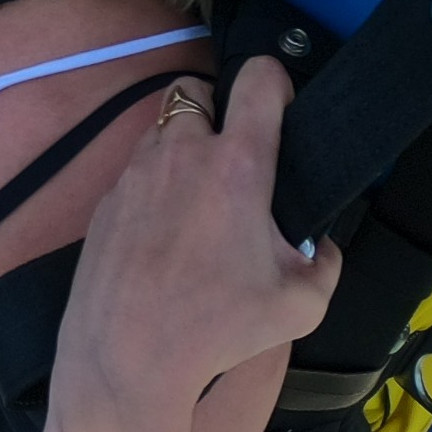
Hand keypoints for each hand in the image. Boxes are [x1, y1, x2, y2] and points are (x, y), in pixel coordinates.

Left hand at [61, 60, 341, 419]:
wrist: (128, 352)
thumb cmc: (218, 325)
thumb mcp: (301, 304)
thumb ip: (324, 265)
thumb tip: (323, 248)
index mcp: (236, 165)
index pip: (258, 80)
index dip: (275, 79)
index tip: (283, 103)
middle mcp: (181, 153)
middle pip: (196, 89)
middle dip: (218, 106)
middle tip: (236, 150)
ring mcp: (136, 172)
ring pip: (161, 130)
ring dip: (184, 146)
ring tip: (203, 199)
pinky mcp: (106, 199)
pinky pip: (136, 171)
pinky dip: (156, 185)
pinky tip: (167, 232)